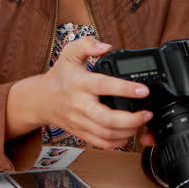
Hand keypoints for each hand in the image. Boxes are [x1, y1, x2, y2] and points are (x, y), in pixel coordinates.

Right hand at [34, 37, 152, 148]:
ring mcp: (80, 121)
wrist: (41, 100)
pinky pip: (101, 143)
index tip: (144, 90)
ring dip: (128, 131)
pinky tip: (127, 134)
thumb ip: (87, 45)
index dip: (125, 89)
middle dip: (131, 119)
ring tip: (141, 122)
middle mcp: (80, 104)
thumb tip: (105, 46)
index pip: (104, 85)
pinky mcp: (81, 133)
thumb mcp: (69, 53)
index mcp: (80, 83)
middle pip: (106, 119)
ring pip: (106, 134)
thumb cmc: (60, 76)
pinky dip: (117, 142)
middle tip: (147, 113)